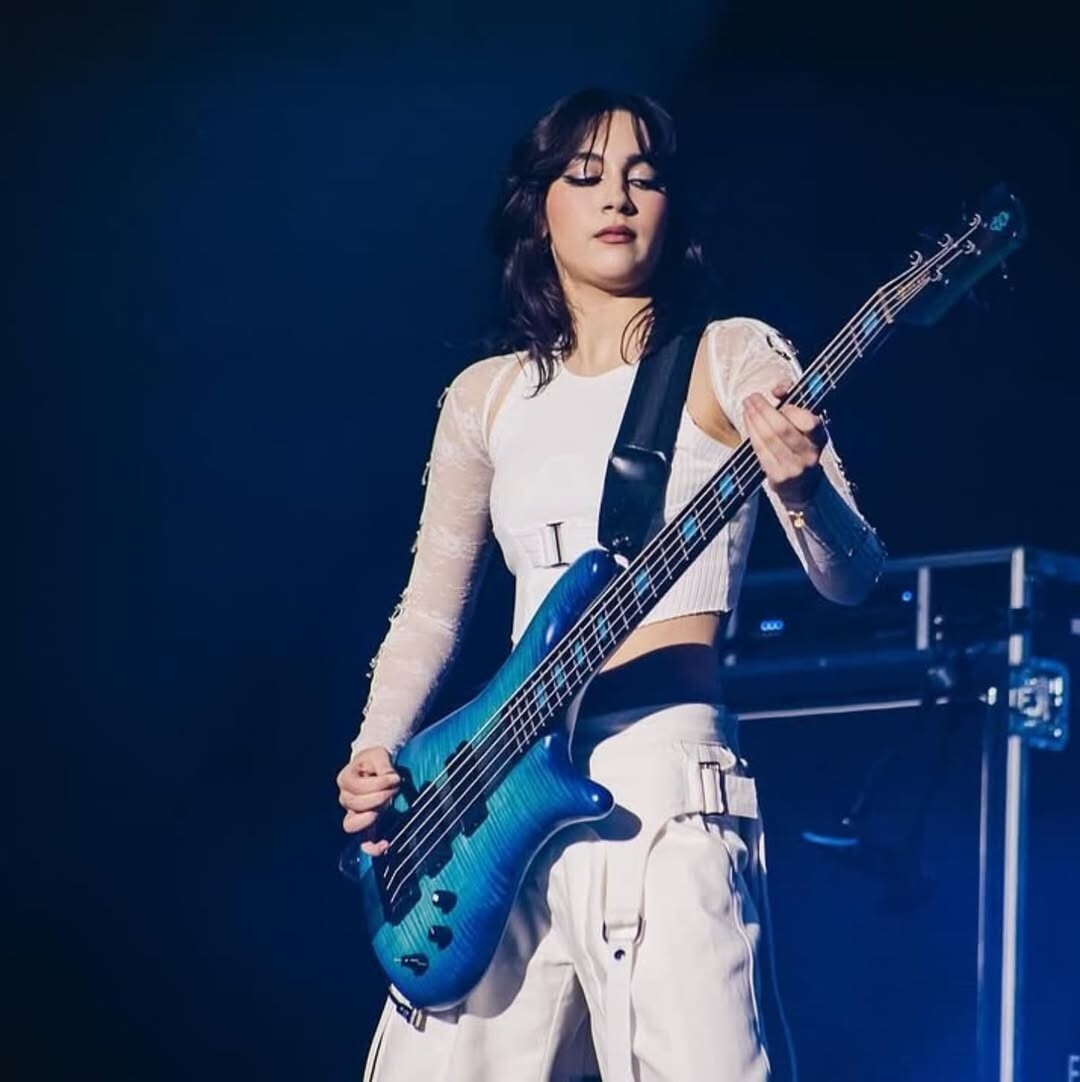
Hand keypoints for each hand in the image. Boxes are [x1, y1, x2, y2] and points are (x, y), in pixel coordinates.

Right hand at [336, 745, 400, 855]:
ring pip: (351, 824)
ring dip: (368, 818)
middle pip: (354, 804)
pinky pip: (363, 842)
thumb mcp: (380, 755)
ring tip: (383, 810)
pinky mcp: (366, 825)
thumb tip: (392, 778)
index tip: (396, 778)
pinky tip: (385, 845)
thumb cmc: (376, 761)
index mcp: (346, 779)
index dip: (378, 783)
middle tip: (394, 789)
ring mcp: (353, 813)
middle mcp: (345, 798)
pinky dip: (372, 847)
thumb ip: (384, 766)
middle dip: (378, 797)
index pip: (357, 786)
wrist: (375, 768)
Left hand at [743, 381, 826, 507]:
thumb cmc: (799, 445)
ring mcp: (793, 468)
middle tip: (751, 397)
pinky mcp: (778, 477)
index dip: (791, 409)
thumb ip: (793, 400)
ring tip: (746, 406)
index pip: (808, 422)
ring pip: (768, 439)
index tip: (778, 399)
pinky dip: (751, 434)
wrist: (802, 486)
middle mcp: (809, 454)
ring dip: (754, 420)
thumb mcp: (803, 424)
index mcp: (820, 438)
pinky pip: (760, 451)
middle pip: (782, 429)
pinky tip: (747, 422)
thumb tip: (777, 390)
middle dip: (764, 410)